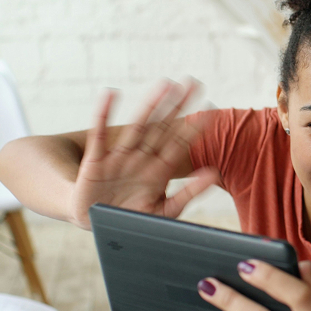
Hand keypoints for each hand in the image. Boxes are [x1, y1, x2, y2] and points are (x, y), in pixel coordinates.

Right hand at [68, 80, 218, 228]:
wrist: (98, 227)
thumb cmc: (133, 217)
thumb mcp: (165, 211)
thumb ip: (189, 193)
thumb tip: (214, 174)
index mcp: (159, 170)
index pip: (180, 144)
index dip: (195, 127)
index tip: (211, 108)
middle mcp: (142, 158)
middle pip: (163, 127)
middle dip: (178, 105)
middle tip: (194, 82)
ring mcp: (120, 158)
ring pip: (138, 127)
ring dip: (151, 105)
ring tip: (166, 84)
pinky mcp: (96, 162)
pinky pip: (100, 134)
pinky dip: (103, 114)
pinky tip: (110, 94)